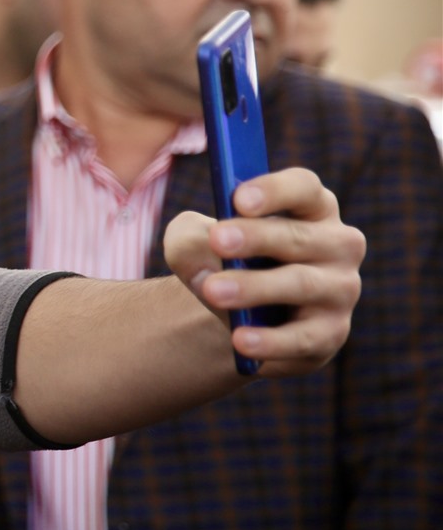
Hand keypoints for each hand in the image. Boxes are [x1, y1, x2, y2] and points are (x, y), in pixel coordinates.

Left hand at [161, 167, 363, 377]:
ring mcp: (339, 290)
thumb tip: (206, 267)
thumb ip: (190, 240)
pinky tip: (240, 340)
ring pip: (300, 284)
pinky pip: (302, 337)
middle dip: (256, 237)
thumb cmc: (223, 259)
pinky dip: (270, 341)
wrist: (236, 314)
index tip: (238, 199)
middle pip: (299, 236)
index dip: (274, 190)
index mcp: (311, 207)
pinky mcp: (330, 333)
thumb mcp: (196, 242)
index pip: (304, 188)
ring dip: (255, 287)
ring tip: (212, 291)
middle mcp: (337, 244)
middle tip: (217, 240)